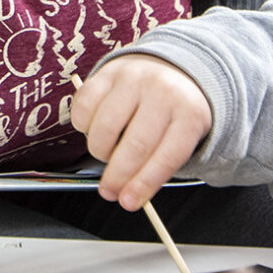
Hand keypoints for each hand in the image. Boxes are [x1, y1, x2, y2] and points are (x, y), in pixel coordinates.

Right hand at [70, 54, 213, 208]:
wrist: (168, 70)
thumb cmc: (172, 114)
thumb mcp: (180, 137)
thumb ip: (158, 166)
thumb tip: (127, 196)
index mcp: (189, 114)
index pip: (168, 156)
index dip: (145, 183)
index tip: (128, 203)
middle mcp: (163, 92)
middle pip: (136, 145)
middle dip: (118, 176)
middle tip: (109, 191)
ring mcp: (134, 79)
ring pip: (105, 127)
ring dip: (100, 151)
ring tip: (107, 153)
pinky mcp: (108, 72)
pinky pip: (85, 107)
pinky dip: (84, 127)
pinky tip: (95, 129)